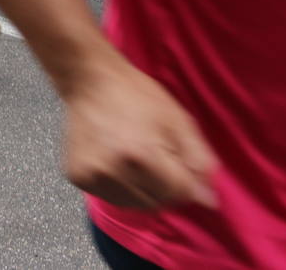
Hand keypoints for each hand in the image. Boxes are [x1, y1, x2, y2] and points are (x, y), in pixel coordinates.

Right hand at [62, 60, 218, 211]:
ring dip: (142, 190)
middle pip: (158, 202)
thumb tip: (208, 200)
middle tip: (155, 157)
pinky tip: (116, 163)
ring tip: (134, 160)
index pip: (180, 193)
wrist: (90, 80)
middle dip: (164, 186)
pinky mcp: (77, 177)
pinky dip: (120, 188)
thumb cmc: (137, 95)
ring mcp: (92, 176)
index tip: (176, 161)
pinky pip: (111, 198)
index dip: (184, 179)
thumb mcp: (179, 120)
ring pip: (134, 205)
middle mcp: (114, 170)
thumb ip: (198, 161)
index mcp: (142, 155)